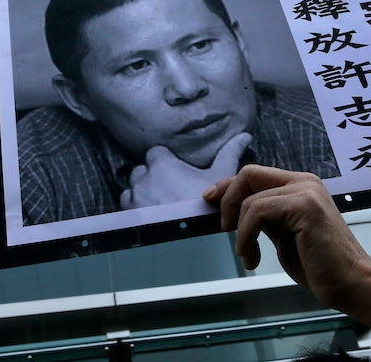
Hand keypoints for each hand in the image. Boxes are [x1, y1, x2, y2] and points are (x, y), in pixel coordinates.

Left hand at [121, 133, 251, 209]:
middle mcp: (144, 178)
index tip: (174, 171)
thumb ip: (229, 153)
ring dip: (141, 192)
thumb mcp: (221, 176)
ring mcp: (134, 196)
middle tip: (168, 190)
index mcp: (162, 164)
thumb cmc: (206, 205)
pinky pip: (126, 206)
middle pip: (142, 170)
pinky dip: (134, 208)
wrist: (191, 235)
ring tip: (158, 204)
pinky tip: (150, 215)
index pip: (155, 152)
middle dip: (151, 177)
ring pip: (132, 187)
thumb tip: (244, 136)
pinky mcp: (129, 214)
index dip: (164, 161)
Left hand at [203, 164, 370, 331]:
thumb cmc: (320, 265)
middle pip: (248, 174)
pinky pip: (258, 212)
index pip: (254, 174)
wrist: (353, 284)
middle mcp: (304, 182)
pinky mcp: (305, 206)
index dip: (227, 186)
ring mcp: (306, 191)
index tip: (209, 201)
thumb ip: (266, 218)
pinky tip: (252, 257)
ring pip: (250, 199)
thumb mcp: (283, 235)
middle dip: (226, 199)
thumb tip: (233, 212)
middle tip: (222, 228)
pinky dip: (247, 235)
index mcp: (300, 185)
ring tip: (247, 255)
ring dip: (240, 231)